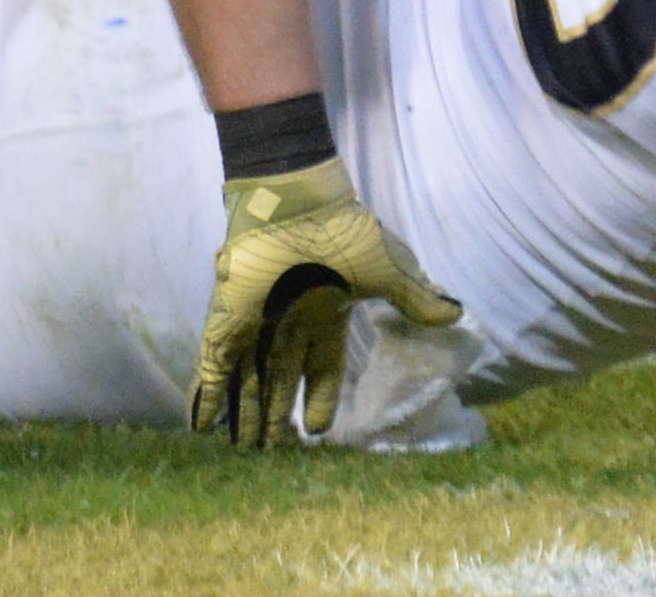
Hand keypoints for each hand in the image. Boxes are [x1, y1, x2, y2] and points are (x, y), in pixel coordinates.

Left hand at [189, 156, 461, 446]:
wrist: (297, 205)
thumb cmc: (343, 235)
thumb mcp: (388, 272)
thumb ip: (415, 299)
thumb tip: (455, 315)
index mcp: (322, 316)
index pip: (320, 370)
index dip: (317, 400)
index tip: (314, 431)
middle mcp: (287, 325)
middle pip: (277, 381)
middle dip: (273, 415)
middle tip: (266, 450)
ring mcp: (255, 323)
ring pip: (246, 379)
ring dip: (243, 413)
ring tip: (239, 447)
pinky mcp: (227, 321)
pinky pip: (213, 366)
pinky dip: (207, 394)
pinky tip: (200, 422)